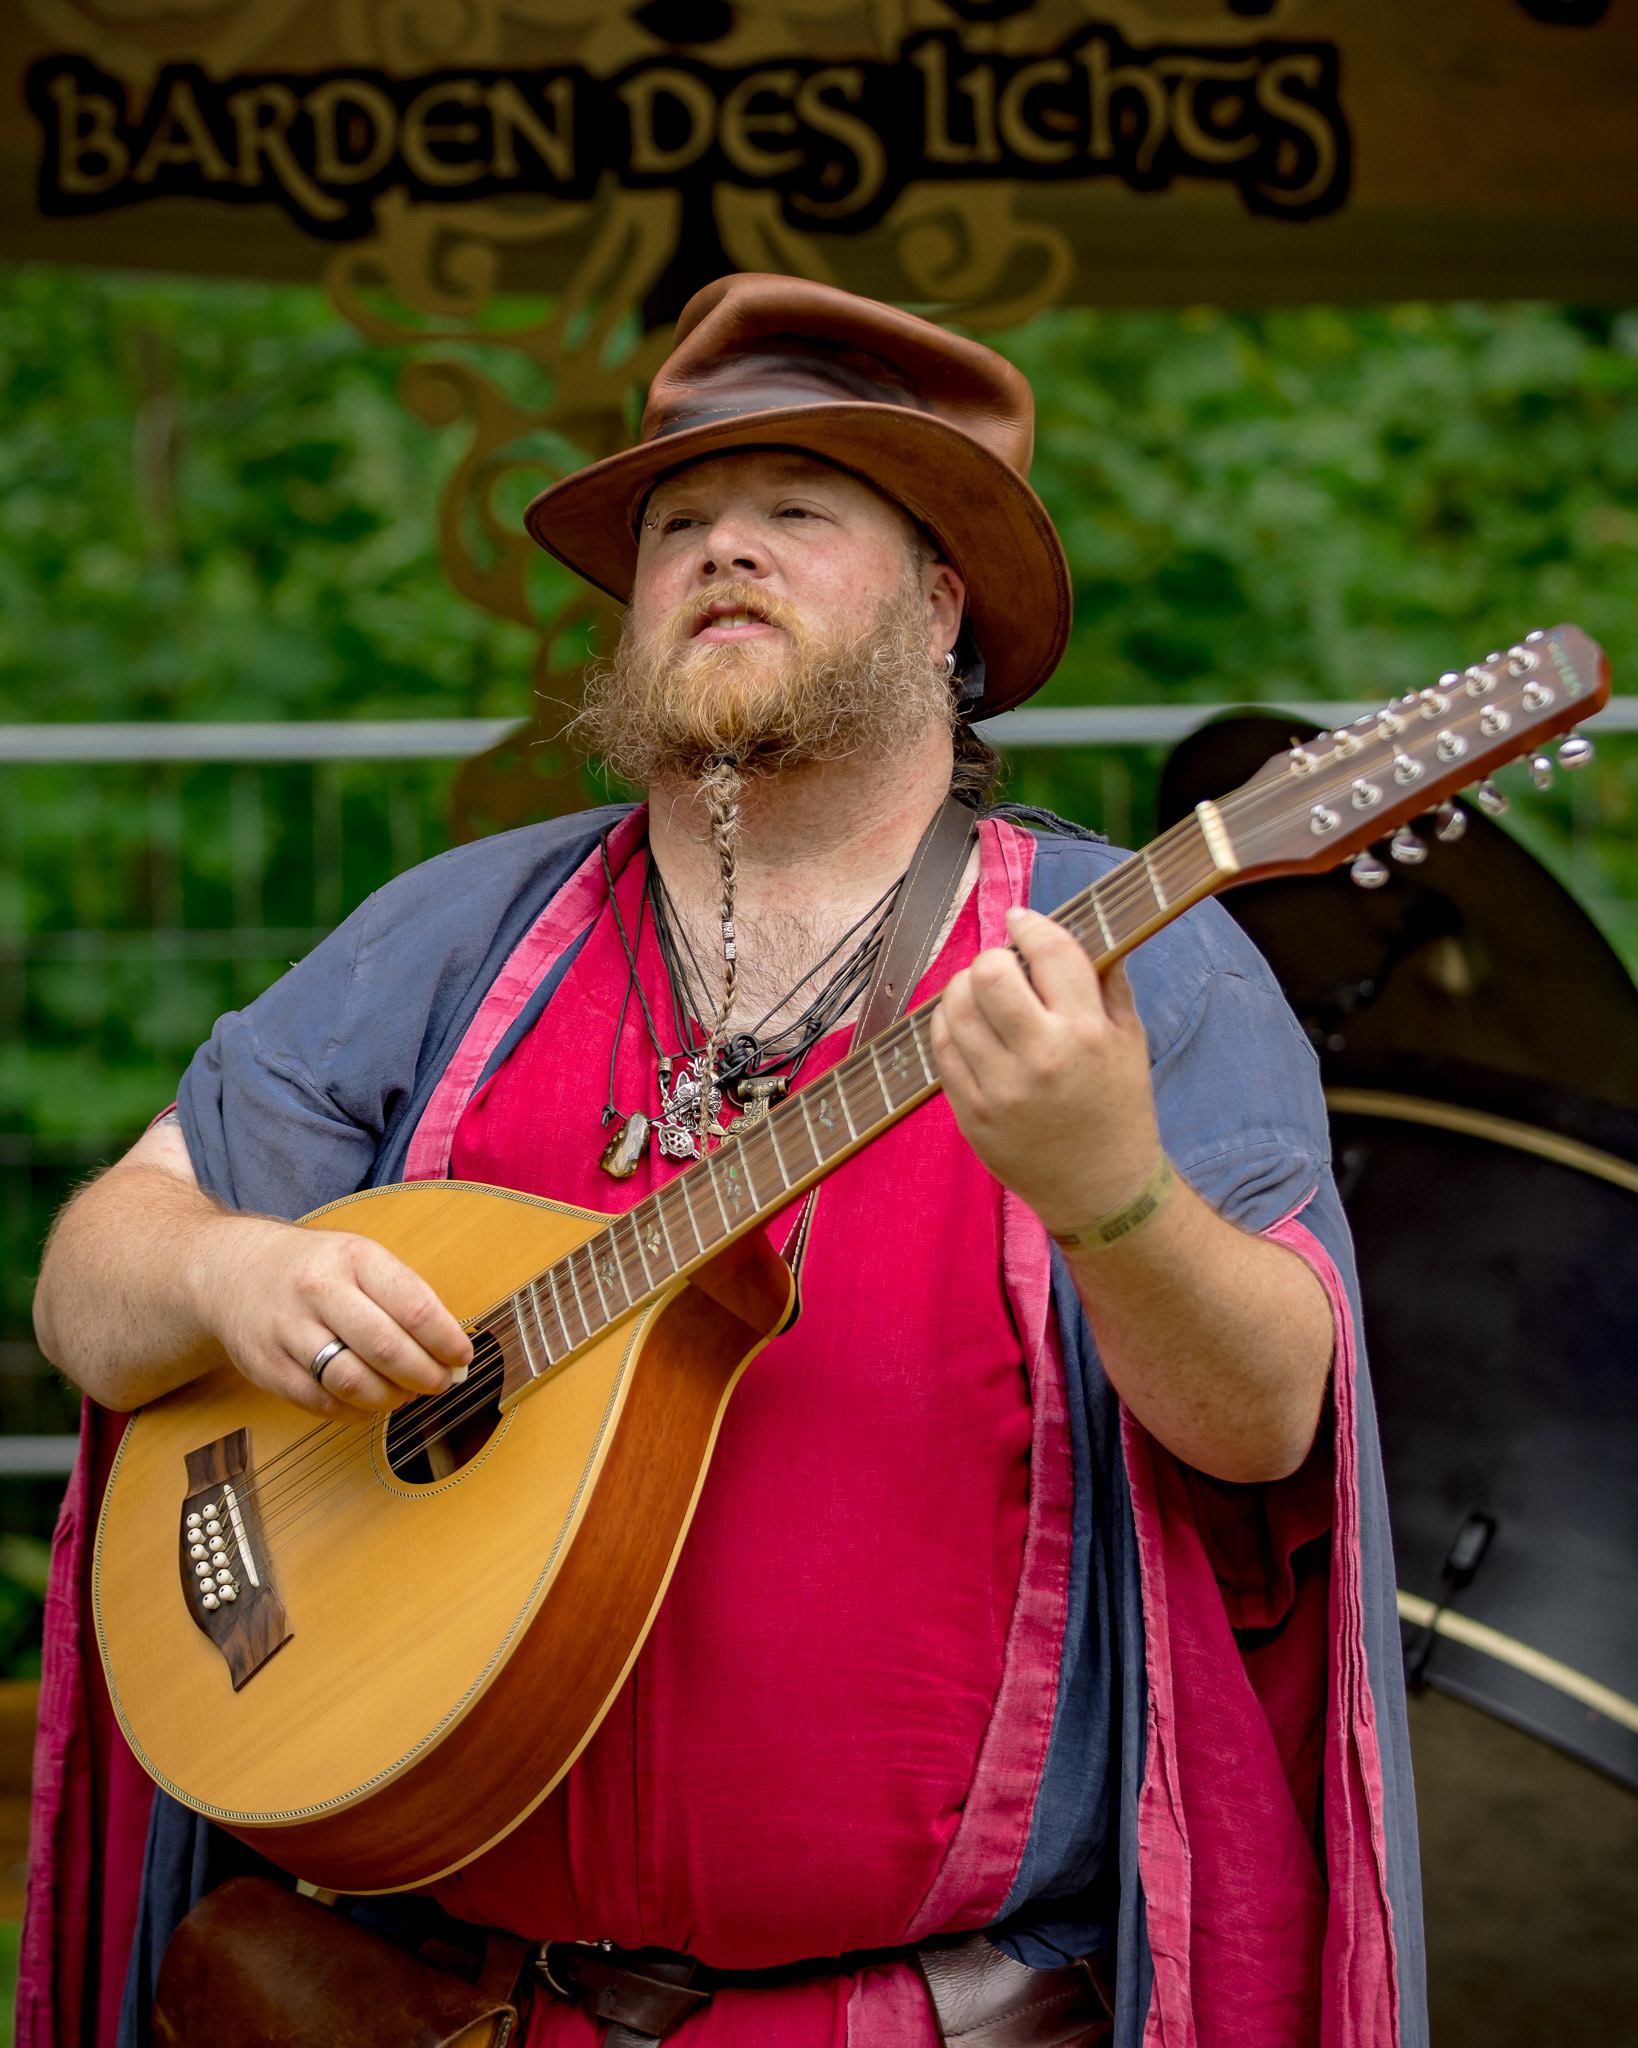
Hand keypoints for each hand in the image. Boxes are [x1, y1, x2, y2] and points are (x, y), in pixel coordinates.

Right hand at [187, 1214, 473, 1421]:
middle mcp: (318, 1291)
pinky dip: (354, 1411)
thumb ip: (404, 1296)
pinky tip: (369, 1401)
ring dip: (391, 1398)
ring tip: (406, 1394)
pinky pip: (322, 1403)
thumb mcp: (360, 1257)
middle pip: (386, 1348)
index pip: (413, 1306)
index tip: (462, 1357)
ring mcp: (288, 1330)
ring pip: (353, 1381)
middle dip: (425, 1375)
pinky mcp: (268, 1367)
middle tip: (441, 1383)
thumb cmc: (314, 1267)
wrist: (231, 1269)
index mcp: (353, 1257)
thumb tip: (451, 1349)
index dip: (446, 1340)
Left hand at [931, 907, 1161, 1233]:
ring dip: (963, 988)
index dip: (1029, 925)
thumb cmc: (1118, 1107)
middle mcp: (1043, 1058)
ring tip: (980, 993)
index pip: (1050, 952)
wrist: (1102, 1188)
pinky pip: (942, 1049)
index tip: (1021, 921)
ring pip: (956, 1008)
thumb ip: (1108, 982)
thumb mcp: (1131, 1041)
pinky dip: (948, 1024)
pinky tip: (965, 1023)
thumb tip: (1084, 927)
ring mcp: (1002, 1089)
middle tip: (1002, 967)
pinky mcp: (972, 1114)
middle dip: (993, 958)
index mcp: (1089, 1033)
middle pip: (990, 974)